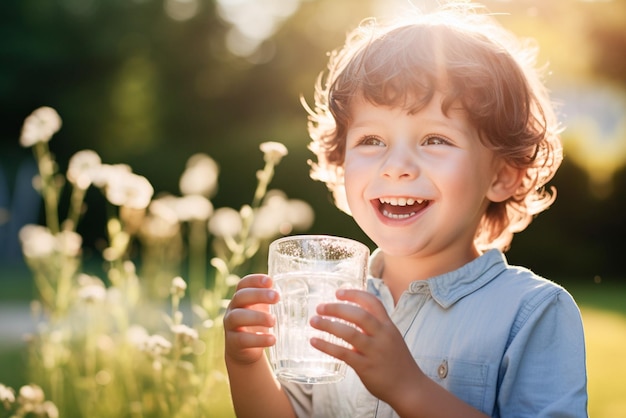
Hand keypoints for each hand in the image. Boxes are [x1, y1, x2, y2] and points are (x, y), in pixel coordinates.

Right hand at [223, 274, 278, 365]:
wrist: (244, 352)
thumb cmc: (257, 324)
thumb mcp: (263, 309)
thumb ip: (271, 298)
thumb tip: (293, 286)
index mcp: (241, 298)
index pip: (243, 284)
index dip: (255, 280)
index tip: (270, 281)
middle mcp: (233, 309)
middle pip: (240, 296)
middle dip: (259, 295)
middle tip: (277, 297)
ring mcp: (230, 326)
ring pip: (237, 317)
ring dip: (257, 317)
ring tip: (273, 321)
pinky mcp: (233, 343)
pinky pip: (242, 339)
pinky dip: (258, 339)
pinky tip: (272, 339)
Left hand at [310, 289, 422, 403]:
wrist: (410, 388)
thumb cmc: (397, 363)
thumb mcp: (391, 339)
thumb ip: (374, 329)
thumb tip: (350, 320)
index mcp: (388, 326)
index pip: (372, 302)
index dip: (354, 295)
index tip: (338, 293)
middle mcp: (382, 336)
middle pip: (358, 314)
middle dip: (337, 308)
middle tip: (320, 307)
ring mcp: (374, 351)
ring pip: (349, 333)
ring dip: (328, 325)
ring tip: (314, 321)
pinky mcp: (365, 367)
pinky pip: (343, 353)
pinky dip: (326, 345)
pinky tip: (314, 341)